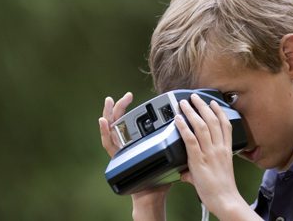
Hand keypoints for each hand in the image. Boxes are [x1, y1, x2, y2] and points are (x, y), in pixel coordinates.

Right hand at [98, 92, 170, 220]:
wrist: (154, 195)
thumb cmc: (162, 177)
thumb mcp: (171, 155)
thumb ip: (178, 142)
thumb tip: (189, 129)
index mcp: (139, 141)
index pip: (131, 120)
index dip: (130, 108)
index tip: (131, 96)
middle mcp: (128, 144)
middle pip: (119, 121)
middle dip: (119, 107)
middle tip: (124, 96)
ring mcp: (122, 151)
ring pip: (112, 130)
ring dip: (109, 114)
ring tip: (109, 102)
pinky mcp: (118, 158)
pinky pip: (109, 146)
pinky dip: (105, 133)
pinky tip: (103, 122)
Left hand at [174, 94, 260, 219]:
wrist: (225, 201)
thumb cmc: (222, 189)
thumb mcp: (216, 172)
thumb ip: (201, 168)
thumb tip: (186, 172)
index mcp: (225, 150)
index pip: (225, 126)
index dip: (219, 111)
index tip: (214, 102)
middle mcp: (219, 148)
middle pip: (212, 121)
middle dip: (203, 106)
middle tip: (195, 96)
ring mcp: (209, 153)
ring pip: (201, 126)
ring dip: (192, 112)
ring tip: (184, 103)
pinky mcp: (199, 160)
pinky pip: (190, 139)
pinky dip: (183, 127)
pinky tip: (178, 119)